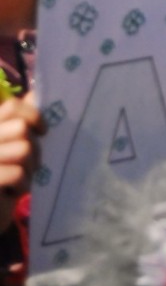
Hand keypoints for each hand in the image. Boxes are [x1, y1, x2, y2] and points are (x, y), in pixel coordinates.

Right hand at [0, 94, 43, 233]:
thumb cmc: (3, 178)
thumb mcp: (11, 146)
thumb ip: (19, 121)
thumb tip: (36, 93)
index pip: (12, 106)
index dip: (33, 115)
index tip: (42, 131)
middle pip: (22, 129)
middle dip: (34, 149)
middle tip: (30, 165)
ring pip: (24, 149)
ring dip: (30, 168)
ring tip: (23, 178)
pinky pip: (17, 173)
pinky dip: (23, 185)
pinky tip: (14, 192)